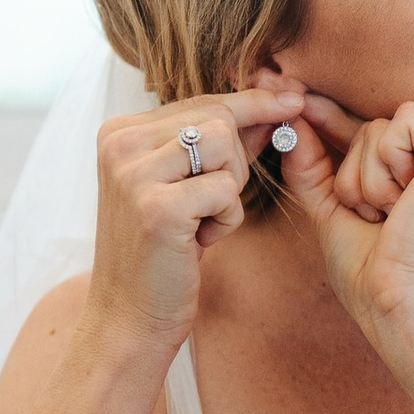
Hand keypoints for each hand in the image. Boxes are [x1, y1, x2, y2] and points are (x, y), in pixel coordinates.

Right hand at [84, 86, 303, 356]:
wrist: (130, 317)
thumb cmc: (162, 252)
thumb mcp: (189, 187)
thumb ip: (224, 144)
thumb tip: (275, 103)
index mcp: (119, 131)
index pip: (202, 101)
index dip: (253, 104)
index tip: (294, 96)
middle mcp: (119, 143)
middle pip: (219, 117)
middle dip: (234, 164)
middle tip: (207, 205)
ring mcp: (133, 174)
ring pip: (225, 147)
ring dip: (229, 191)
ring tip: (198, 222)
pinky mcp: (156, 207)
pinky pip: (226, 191)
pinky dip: (226, 220)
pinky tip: (195, 241)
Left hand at [275, 95, 413, 365]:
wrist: (400, 300)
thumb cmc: (371, 271)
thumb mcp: (333, 208)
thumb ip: (312, 165)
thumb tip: (290, 122)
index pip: (365, 133)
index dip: (329, 121)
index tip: (296, 102)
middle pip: (367, 127)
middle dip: (352, 173)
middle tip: (375, 216)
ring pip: (377, 127)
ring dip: (366, 179)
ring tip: (391, 215)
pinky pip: (399, 125)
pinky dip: (386, 165)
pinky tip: (404, 200)